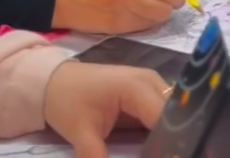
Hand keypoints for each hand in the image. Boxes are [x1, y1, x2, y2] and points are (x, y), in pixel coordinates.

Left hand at [44, 61, 170, 157]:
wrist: (53, 81)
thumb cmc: (67, 102)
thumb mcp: (80, 133)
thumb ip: (96, 157)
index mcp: (136, 87)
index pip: (165, 118)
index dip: (171, 142)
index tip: (170, 156)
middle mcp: (150, 80)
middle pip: (175, 113)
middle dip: (175, 137)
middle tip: (173, 154)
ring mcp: (151, 82)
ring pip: (173, 110)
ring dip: (172, 131)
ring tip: (168, 150)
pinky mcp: (147, 88)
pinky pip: (164, 108)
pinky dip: (164, 126)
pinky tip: (161, 144)